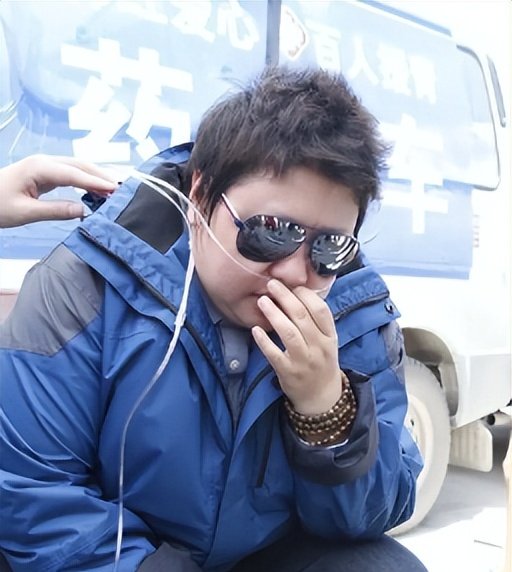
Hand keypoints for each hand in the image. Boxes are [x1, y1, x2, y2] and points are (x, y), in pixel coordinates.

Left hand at [0, 154, 116, 227]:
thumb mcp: (25, 213)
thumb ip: (55, 211)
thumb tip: (83, 210)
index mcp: (38, 168)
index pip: (73, 174)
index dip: (95, 182)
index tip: (114, 189)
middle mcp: (44, 162)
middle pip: (80, 166)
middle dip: (101, 176)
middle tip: (122, 189)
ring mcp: (45, 166)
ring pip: (78, 168)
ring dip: (96, 177)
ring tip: (115, 190)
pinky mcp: (46, 173)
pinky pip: (72, 174)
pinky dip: (87, 180)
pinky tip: (97, 190)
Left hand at [252, 279, 341, 414]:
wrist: (321, 396)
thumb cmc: (321, 362)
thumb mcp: (327, 341)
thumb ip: (316, 321)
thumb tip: (296, 292)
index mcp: (330, 337)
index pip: (320, 310)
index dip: (305, 294)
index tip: (292, 284)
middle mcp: (319, 347)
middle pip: (302, 317)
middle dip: (285, 297)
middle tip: (271, 284)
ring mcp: (303, 361)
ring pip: (289, 333)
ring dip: (274, 314)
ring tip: (262, 301)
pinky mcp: (288, 373)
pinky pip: (274, 354)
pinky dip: (264, 341)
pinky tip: (255, 329)